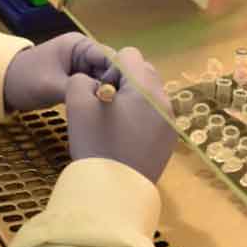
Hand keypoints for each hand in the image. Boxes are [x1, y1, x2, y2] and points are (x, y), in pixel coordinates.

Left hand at [2, 32, 113, 112]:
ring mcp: (82, 69)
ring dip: (107, 95)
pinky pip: (95, 90)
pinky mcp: (79, 82)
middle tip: (120, 108)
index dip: (119, 75)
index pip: (109, 57)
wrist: (2, 86)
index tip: (125, 95)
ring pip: (105, 82)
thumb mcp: (51, 85)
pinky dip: (98, 100)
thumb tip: (105, 98)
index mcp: (80, 45)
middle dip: (115, 87)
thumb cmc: (24, 79)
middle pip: (111, 70)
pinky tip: (102, 112)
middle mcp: (85, 54)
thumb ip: (78, 90)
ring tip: (113, 112)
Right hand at [65, 47, 174, 184]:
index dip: (109, 67)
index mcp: (145, 87)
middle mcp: (164, 100)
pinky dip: (140, 118)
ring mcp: (169, 122)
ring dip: (132, 100)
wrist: (113, 192)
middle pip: (144, 72)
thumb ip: (80, 80)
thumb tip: (91, 82)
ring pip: (150, 95)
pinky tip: (124, 138)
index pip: (129, 54)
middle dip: (123, 81)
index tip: (100, 92)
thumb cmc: (96, 143)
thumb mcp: (77, 104)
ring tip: (114, 122)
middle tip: (105, 105)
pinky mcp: (169, 141)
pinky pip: (155, 116)